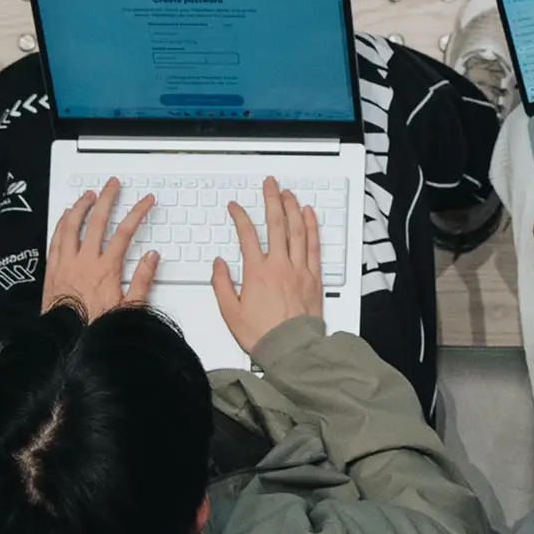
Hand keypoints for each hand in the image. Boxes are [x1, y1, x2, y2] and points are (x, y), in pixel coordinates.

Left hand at [40, 180, 154, 315]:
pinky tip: (65, 217)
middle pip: (96, 221)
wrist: (65, 340)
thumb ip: (142, 280)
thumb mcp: (129, 308)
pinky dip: (61, 224)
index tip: (146, 201)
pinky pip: (56, 240)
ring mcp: (66, 264)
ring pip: (71, 226)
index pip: (125, 233)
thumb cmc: (95, 327)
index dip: (137, 212)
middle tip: (112, 185)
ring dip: (80, 207)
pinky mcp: (52, 270)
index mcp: (105, 269)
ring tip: (88, 195)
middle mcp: (84, 262)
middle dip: (106, 199)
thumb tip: (152, 257)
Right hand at [213, 178, 324, 353]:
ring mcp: (299, 269)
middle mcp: (279, 265)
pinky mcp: (314, 276)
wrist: (292, 350)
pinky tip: (309, 215)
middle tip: (269, 184)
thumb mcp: (230, 312)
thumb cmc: (263, 334)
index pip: (246, 235)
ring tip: (288, 193)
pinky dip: (312, 227)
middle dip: (271, 199)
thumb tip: (219, 264)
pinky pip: (314, 245)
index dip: (239, 216)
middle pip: (276, 223)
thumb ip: (222, 284)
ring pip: (297, 230)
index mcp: (257, 272)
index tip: (235, 207)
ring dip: (293, 208)